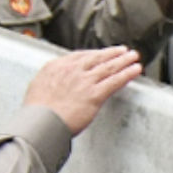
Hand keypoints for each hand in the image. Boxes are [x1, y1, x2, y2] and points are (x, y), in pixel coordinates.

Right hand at [24, 45, 144, 134]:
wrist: (41, 122)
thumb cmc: (37, 111)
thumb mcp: (38, 86)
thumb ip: (51, 81)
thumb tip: (54, 82)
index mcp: (57, 66)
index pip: (80, 55)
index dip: (95, 54)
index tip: (102, 53)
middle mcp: (72, 70)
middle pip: (97, 57)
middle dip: (112, 53)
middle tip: (123, 50)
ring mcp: (85, 81)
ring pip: (109, 67)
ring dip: (124, 60)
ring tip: (133, 57)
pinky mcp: (95, 94)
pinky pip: (115, 81)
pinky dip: (127, 74)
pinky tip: (135, 70)